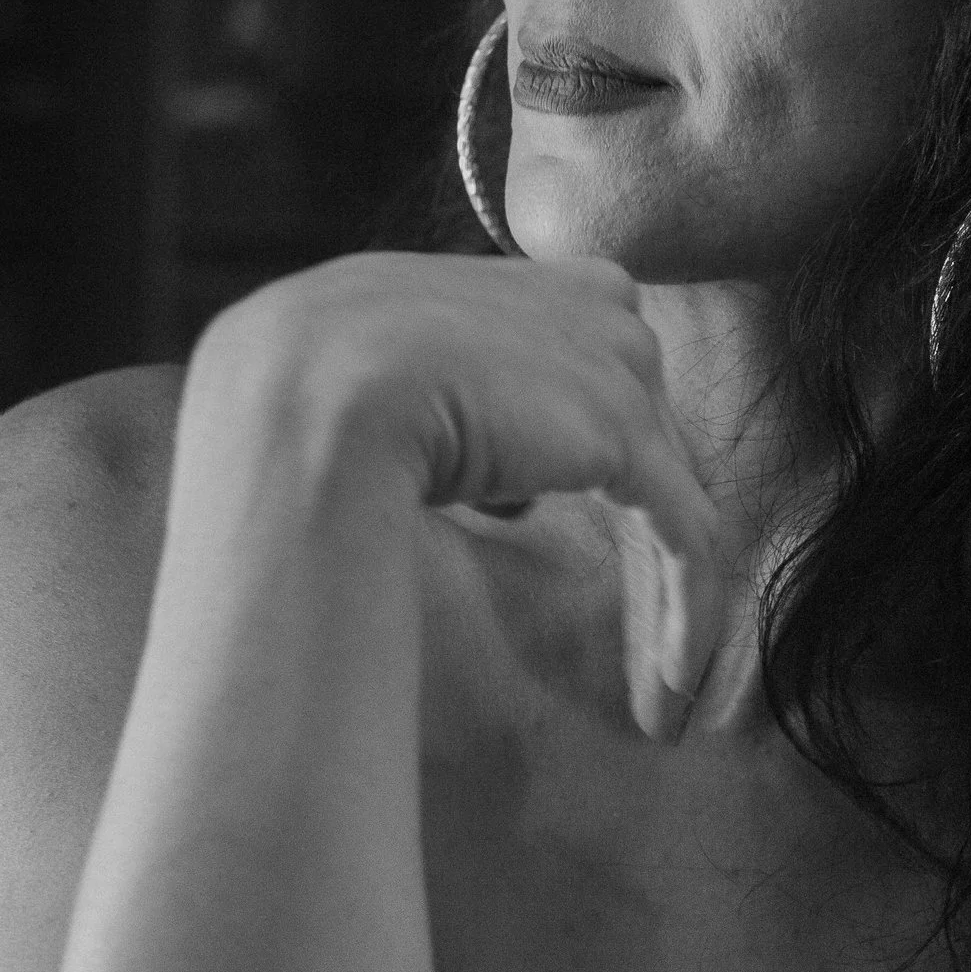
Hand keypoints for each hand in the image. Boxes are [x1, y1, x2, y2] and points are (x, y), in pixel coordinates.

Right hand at [189, 253, 729, 733]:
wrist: (294, 419)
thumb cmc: (284, 437)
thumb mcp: (351, 400)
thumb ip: (427, 415)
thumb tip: (502, 492)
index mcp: (469, 281)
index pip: (560, 344)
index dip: (568, 435)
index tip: (546, 526)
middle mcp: (550, 295)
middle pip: (626, 408)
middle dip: (636, 514)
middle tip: (636, 623)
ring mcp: (595, 354)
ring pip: (664, 481)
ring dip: (666, 587)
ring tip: (659, 683)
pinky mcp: (621, 429)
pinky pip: (683, 529)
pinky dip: (686, 611)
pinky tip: (670, 690)